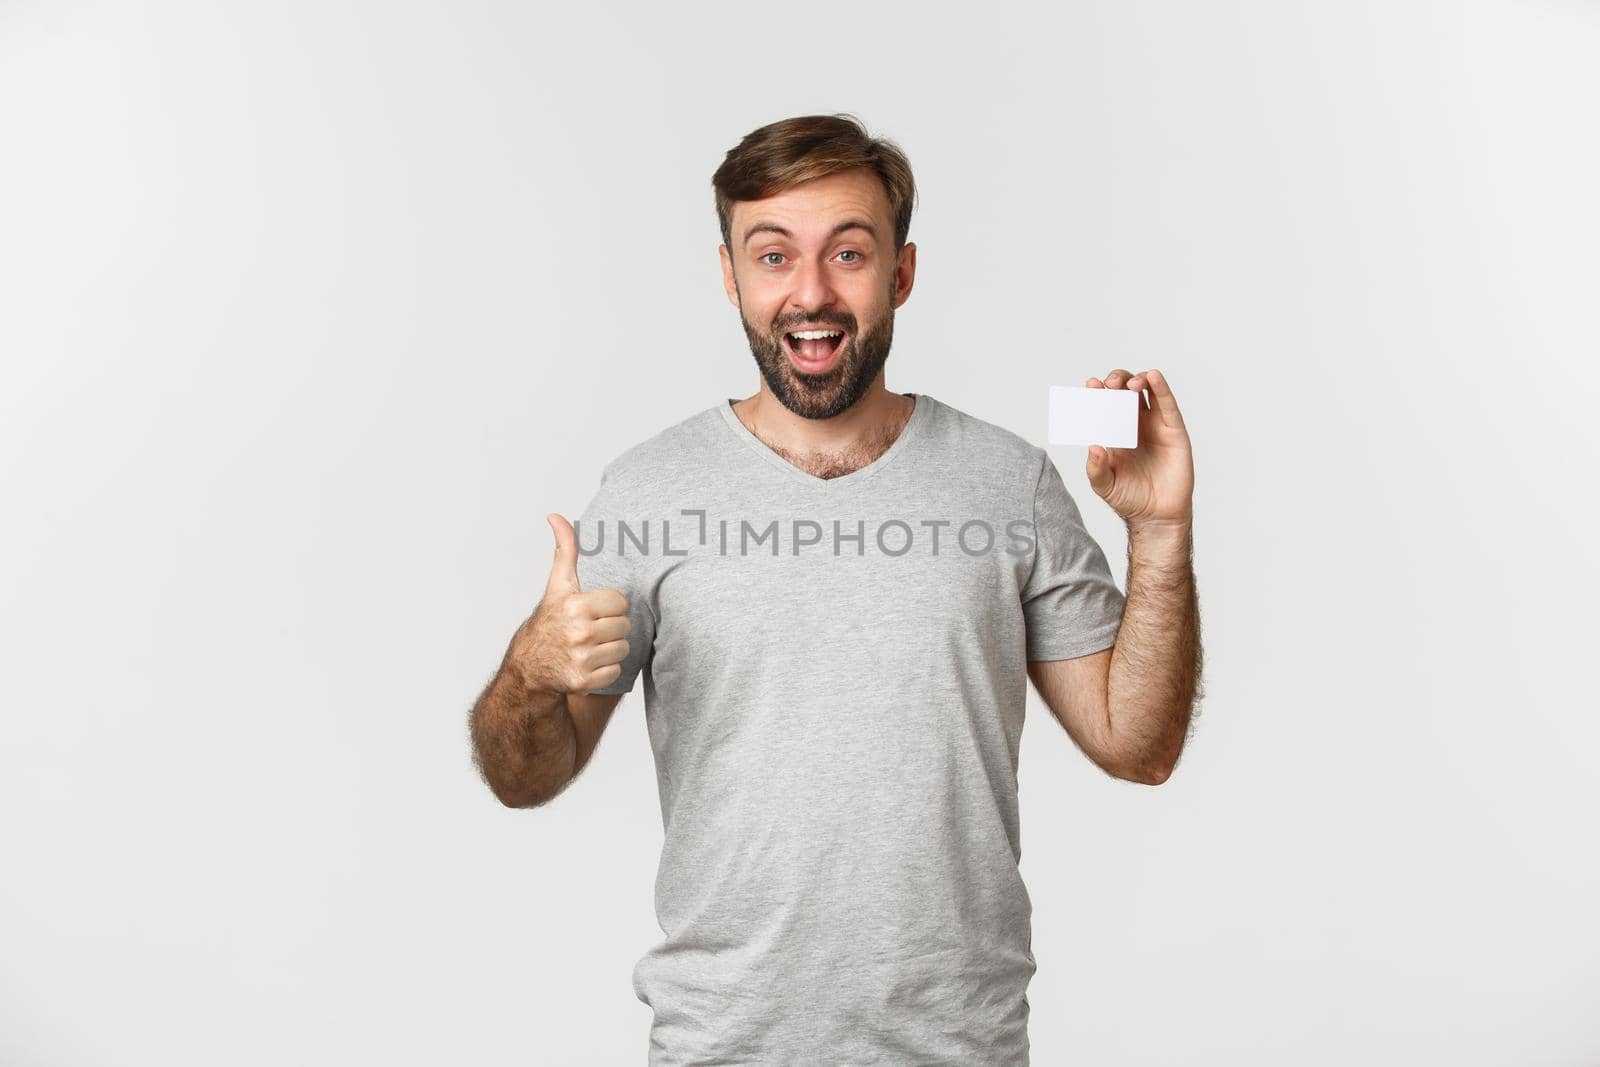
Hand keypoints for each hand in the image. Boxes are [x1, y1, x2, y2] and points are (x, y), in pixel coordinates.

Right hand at [507, 514, 632, 695]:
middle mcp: (579, 633)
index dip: (609, 606)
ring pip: (623, 648)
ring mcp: (581, 659)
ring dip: (610, 648)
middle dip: (611, 627)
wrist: (529, 667)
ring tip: (590, 646)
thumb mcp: (558, 586)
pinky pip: (616, 671)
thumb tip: (556, 516)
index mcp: (576, 606)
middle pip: (624, 626)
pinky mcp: (585, 681)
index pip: (621, 602)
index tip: (592, 610)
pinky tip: (588, 664)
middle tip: (590, 630)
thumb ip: (565, 550)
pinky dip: (606, 670)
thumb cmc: (549, 622)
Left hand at [1084, 368, 1193, 529]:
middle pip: (1126, 392)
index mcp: (1115, 433)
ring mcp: (1155, 426)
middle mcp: (1135, 425)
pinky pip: (1168, 405)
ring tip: (1128, 385)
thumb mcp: (1104, 485)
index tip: (1090, 384)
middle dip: (1117, 382)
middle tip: (1109, 384)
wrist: (1156, 516)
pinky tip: (1153, 376)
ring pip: (1148, 393)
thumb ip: (1095, 468)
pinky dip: (1161, 388)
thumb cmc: (1129, 499)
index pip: (1106, 405)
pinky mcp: (1174, 431)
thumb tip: (1093, 446)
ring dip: (1138, 381)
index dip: (1099, 392)